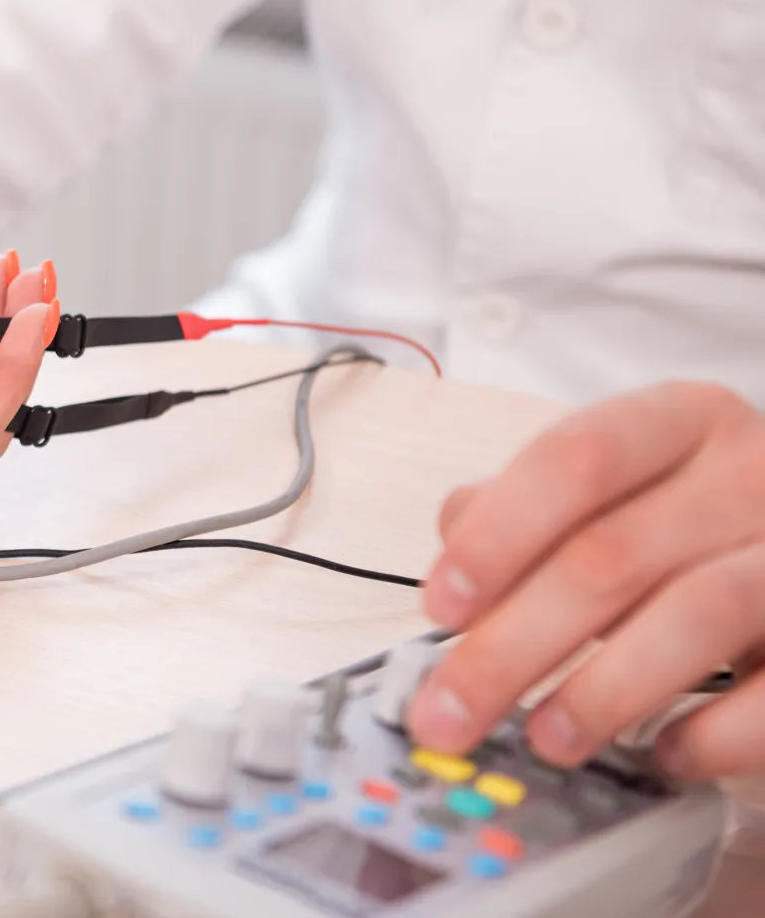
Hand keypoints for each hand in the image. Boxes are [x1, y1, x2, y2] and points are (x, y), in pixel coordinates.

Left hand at [408, 381, 764, 780]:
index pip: (575, 460)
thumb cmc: (695, 519)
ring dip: (604, 690)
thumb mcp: (616, 490)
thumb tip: (452, 567)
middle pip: (611, 555)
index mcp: (681, 420)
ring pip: (698, 614)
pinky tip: (662, 754)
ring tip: (545, 739)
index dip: (498, 534)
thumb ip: (526, 511)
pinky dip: (714, 731)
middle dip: (511, 646)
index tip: (440, 605)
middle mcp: (750, 473)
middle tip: (449, 713)